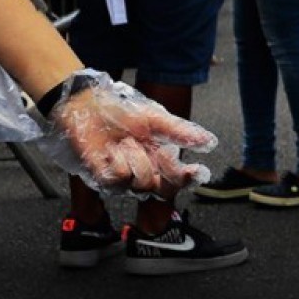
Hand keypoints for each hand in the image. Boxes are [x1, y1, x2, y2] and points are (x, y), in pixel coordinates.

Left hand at [45, 73, 216, 197]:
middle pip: (164, 190)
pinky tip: (110, 149)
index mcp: (159, 160)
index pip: (179, 180)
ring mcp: (124, 180)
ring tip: (124, 142)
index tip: (198, 171)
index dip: (190, 179)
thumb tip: (209, 142)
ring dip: (134, 156)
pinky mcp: (104, 180)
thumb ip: (180, 132)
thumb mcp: (155, 118)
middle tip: (160, 150)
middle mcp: (144, 173)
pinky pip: (120, 177)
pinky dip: (116, 159)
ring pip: (141, 183)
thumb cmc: (120, 111)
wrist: (88, 108)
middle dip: (165, 168)